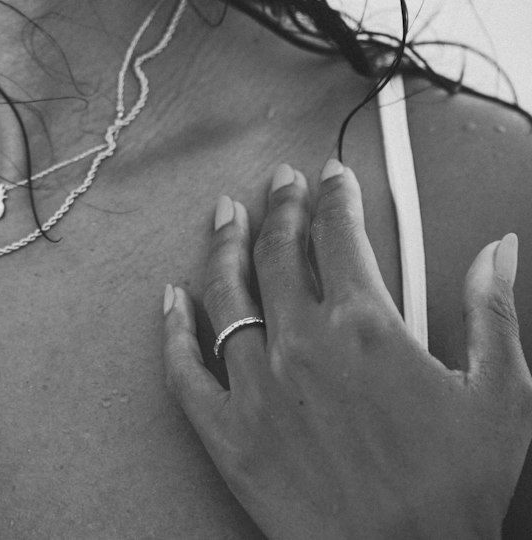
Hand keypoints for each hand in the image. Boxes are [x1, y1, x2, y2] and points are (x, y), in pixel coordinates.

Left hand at [163, 160, 531, 539]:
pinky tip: (173, 299)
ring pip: (227, 294)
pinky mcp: (228, 435)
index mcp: (365, 326)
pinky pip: (185, 370)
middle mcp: (302, 344)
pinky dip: (175, 329)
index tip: (332, 177)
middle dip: (279, 207)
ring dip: (225, 247)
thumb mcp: (501, 396)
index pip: (339, 233)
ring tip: (226, 217)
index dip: (335, 196)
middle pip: (279, 251)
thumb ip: (494, 311)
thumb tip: (499, 250)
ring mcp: (257, 388)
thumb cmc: (457, 493)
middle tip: (279, 183)